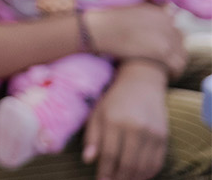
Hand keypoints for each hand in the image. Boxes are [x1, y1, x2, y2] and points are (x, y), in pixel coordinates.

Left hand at [83, 60, 169, 179]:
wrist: (142, 83)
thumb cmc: (114, 99)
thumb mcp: (97, 113)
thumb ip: (92, 137)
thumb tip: (88, 160)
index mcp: (114, 121)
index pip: (109, 155)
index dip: (105, 172)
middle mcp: (135, 128)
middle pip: (128, 164)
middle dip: (119, 178)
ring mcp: (152, 133)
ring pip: (143, 166)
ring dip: (133, 178)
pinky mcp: (164, 137)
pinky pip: (157, 162)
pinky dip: (148, 173)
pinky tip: (138, 175)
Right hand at [86, 5, 187, 73]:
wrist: (99, 30)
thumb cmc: (108, 22)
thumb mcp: (131, 11)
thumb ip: (148, 15)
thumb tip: (158, 19)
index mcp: (160, 12)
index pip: (175, 29)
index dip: (170, 40)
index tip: (163, 48)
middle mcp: (166, 22)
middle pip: (180, 41)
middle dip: (174, 51)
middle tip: (165, 61)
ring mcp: (165, 36)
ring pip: (182, 54)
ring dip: (176, 62)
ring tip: (168, 70)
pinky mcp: (162, 51)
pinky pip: (177, 65)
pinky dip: (174, 72)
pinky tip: (168, 76)